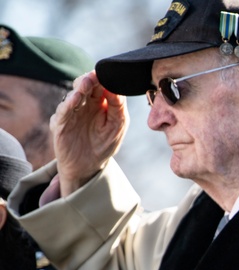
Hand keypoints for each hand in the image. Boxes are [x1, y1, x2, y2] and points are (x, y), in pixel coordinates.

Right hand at [51, 71, 128, 195]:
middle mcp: (85, 104)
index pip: (102, 85)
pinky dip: (68, 104)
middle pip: (86, 85)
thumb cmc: (104, 144)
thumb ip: (118, 108)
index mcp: (101, 103)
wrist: (87, 166)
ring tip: (85, 85)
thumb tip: (117, 88)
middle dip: (90, 79)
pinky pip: (64, 111)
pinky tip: (75, 99)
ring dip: (80, 89)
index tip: (110, 74)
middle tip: (95, 76)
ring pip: (74, 95)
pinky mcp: (61, 122)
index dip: (105, 79)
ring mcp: (72, 112)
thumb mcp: (117, 126)